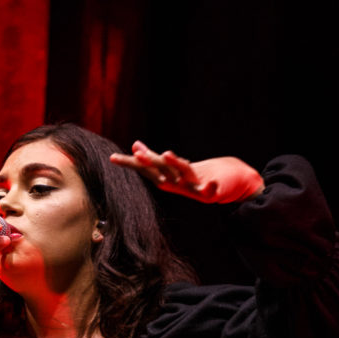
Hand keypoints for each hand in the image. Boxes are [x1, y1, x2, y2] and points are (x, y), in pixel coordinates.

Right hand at [110, 141, 263, 203]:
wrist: (226, 184)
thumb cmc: (195, 175)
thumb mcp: (172, 166)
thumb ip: (153, 157)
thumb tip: (135, 144)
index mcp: (164, 177)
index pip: (145, 168)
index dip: (130, 162)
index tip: (112, 158)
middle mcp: (175, 184)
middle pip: (160, 170)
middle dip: (149, 163)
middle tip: (136, 155)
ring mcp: (191, 188)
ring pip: (182, 175)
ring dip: (174, 165)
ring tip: (166, 154)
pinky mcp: (210, 192)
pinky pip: (209, 191)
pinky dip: (209, 189)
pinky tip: (211, 184)